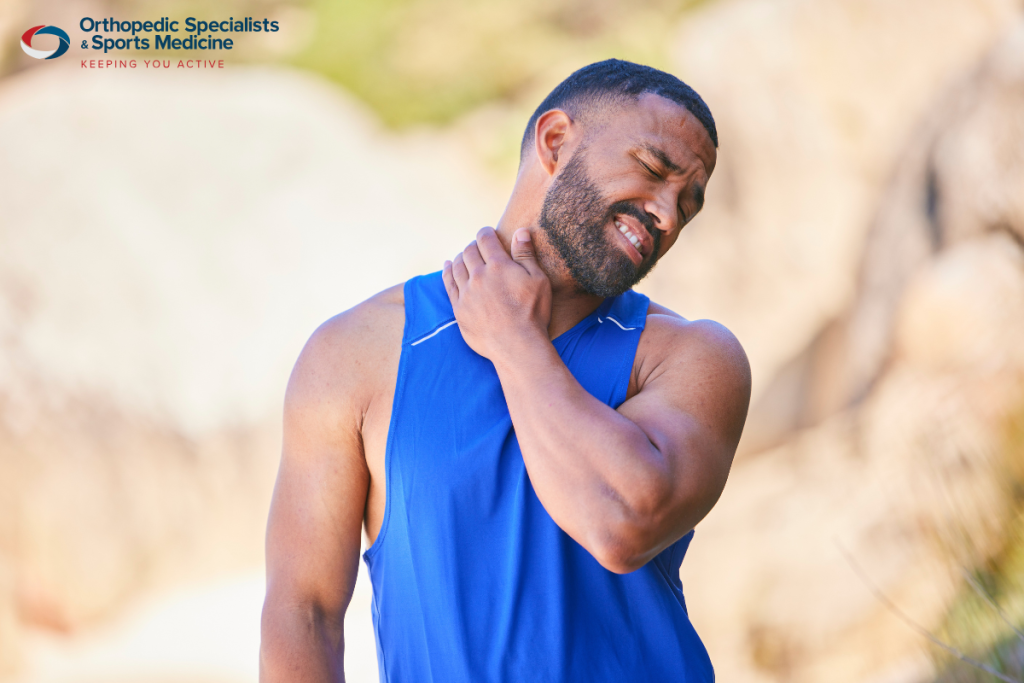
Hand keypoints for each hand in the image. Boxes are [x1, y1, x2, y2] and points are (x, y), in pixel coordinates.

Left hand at [441, 226, 551, 360]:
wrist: (517, 346)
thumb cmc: (533, 313)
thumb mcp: (538, 280)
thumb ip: (526, 254)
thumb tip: (520, 231)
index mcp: (499, 265)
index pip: (486, 239)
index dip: (486, 232)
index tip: (488, 233)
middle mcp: (479, 276)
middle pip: (469, 251)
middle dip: (474, 245)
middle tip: (479, 248)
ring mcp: (466, 293)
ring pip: (457, 266)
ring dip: (461, 257)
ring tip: (465, 256)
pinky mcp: (459, 308)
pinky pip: (448, 284)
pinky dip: (447, 271)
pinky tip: (448, 266)